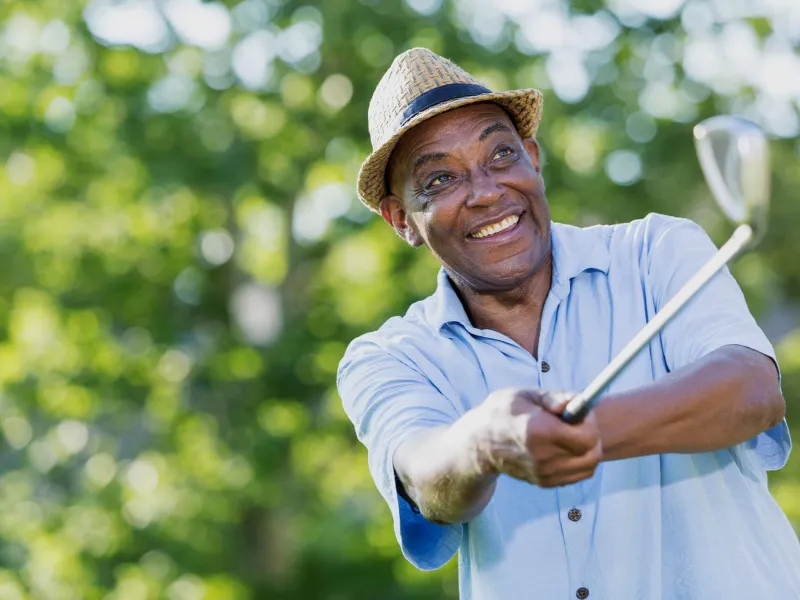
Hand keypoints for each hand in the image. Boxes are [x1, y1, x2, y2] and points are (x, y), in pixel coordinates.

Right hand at [471, 388, 602, 487]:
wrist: (478, 444)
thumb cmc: (500, 413)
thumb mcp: (524, 395)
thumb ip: (555, 398)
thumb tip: (579, 402)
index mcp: (538, 431)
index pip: (586, 437)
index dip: (590, 423)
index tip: (580, 413)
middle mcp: (543, 456)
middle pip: (591, 455)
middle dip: (593, 437)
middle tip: (580, 424)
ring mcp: (543, 473)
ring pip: (588, 468)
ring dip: (588, 451)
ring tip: (572, 435)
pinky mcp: (543, 482)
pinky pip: (576, 475)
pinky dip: (579, 461)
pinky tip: (564, 447)